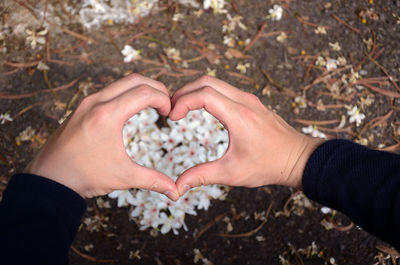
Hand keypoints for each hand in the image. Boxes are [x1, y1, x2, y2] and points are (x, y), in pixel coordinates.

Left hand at [25, 74, 178, 199]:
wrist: (49, 179)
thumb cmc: (84, 176)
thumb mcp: (123, 177)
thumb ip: (153, 180)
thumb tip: (175, 192)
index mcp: (108, 115)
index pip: (145, 92)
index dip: (164, 99)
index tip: (170, 113)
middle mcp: (96, 102)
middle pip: (135, 79)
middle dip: (156, 88)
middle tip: (166, 104)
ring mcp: (87, 102)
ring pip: (120, 83)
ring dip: (140, 89)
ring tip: (152, 105)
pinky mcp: (81, 107)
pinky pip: (109, 90)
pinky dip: (125, 93)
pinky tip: (130, 110)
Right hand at [170, 76, 323, 195]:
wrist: (299, 159)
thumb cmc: (269, 166)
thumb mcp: (233, 173)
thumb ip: (202, 176)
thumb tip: (178, 186)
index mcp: (239, 116)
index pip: (203, 94)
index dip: (182, 101)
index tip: (172, 117)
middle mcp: (244, 101)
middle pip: (206, 81)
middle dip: (184, 91)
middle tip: (171, 108)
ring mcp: (249, 99)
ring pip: (215, 82)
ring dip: (195, 90)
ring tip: (182, 107)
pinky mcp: (252, 102)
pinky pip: (225, 88)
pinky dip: (208, 93)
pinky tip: (201, 107)